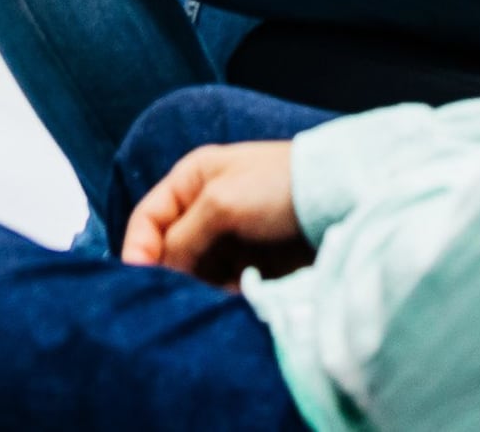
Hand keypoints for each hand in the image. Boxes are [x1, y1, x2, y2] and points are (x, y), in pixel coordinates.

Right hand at [121, 139, 310, 281]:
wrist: (340, 197)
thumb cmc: (276, 186)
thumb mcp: (221, 203)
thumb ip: (183, 235)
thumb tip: (158, 268)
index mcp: (191, 180)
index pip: (148, 217)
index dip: (139, 247)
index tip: (139, 279)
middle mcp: (205, 208)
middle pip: (170, 248)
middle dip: (170, 272)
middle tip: (175, 296)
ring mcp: (230, 236)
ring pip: (196, 269)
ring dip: (197, 286)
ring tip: (208, 298)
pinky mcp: (253, 261)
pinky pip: (224, 283)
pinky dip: (221, 293)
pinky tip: (232, 299)